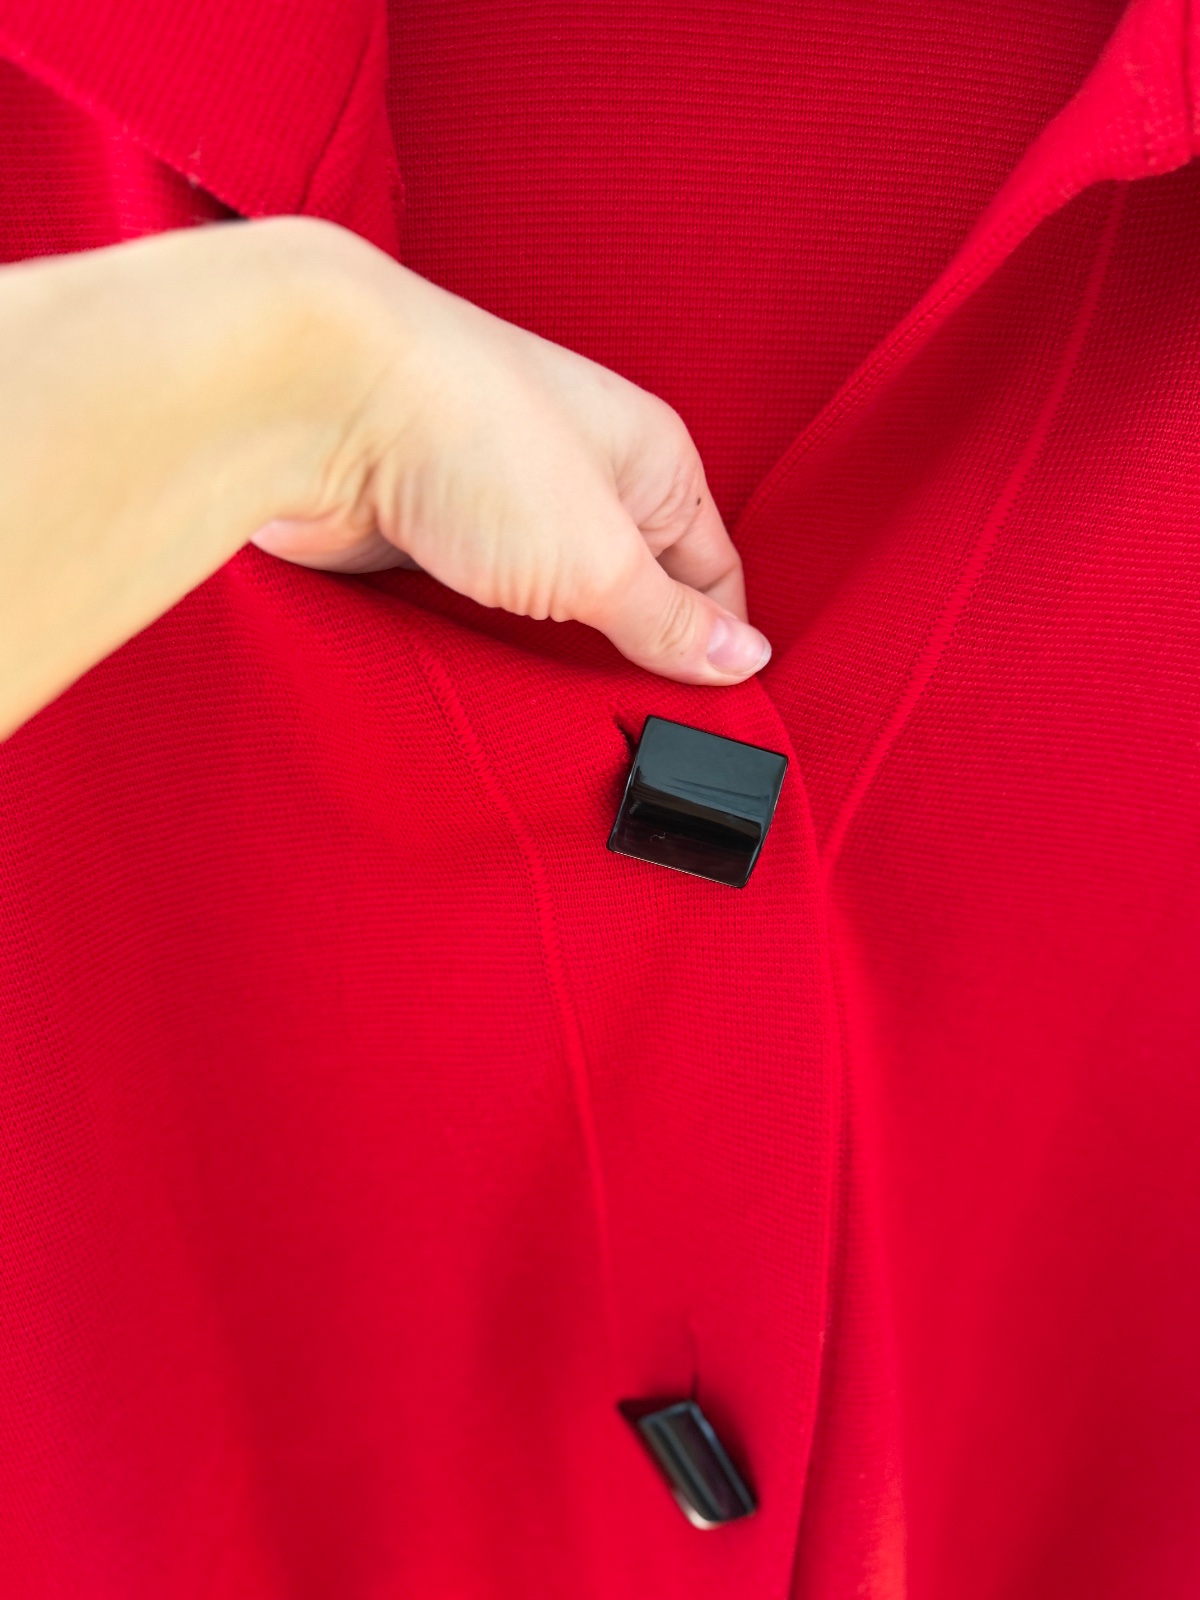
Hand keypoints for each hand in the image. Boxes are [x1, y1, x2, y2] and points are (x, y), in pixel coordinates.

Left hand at [251, 224, 770, 684]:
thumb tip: (744, 657)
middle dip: (629, 660)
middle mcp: (582, 478)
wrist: (321, 399)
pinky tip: (492, 685)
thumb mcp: (604, 557)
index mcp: (650, 459)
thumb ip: (670, 620)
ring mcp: (503, 509)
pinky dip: (485, 650)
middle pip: (631, 595)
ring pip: (550, 610)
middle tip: (634, 731)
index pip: (712, 573)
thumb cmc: (475, 435)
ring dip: (550, 661)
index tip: (711, 718)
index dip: (717, 646)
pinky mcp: (431, 537)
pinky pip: (478, 612)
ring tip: (560, 718)